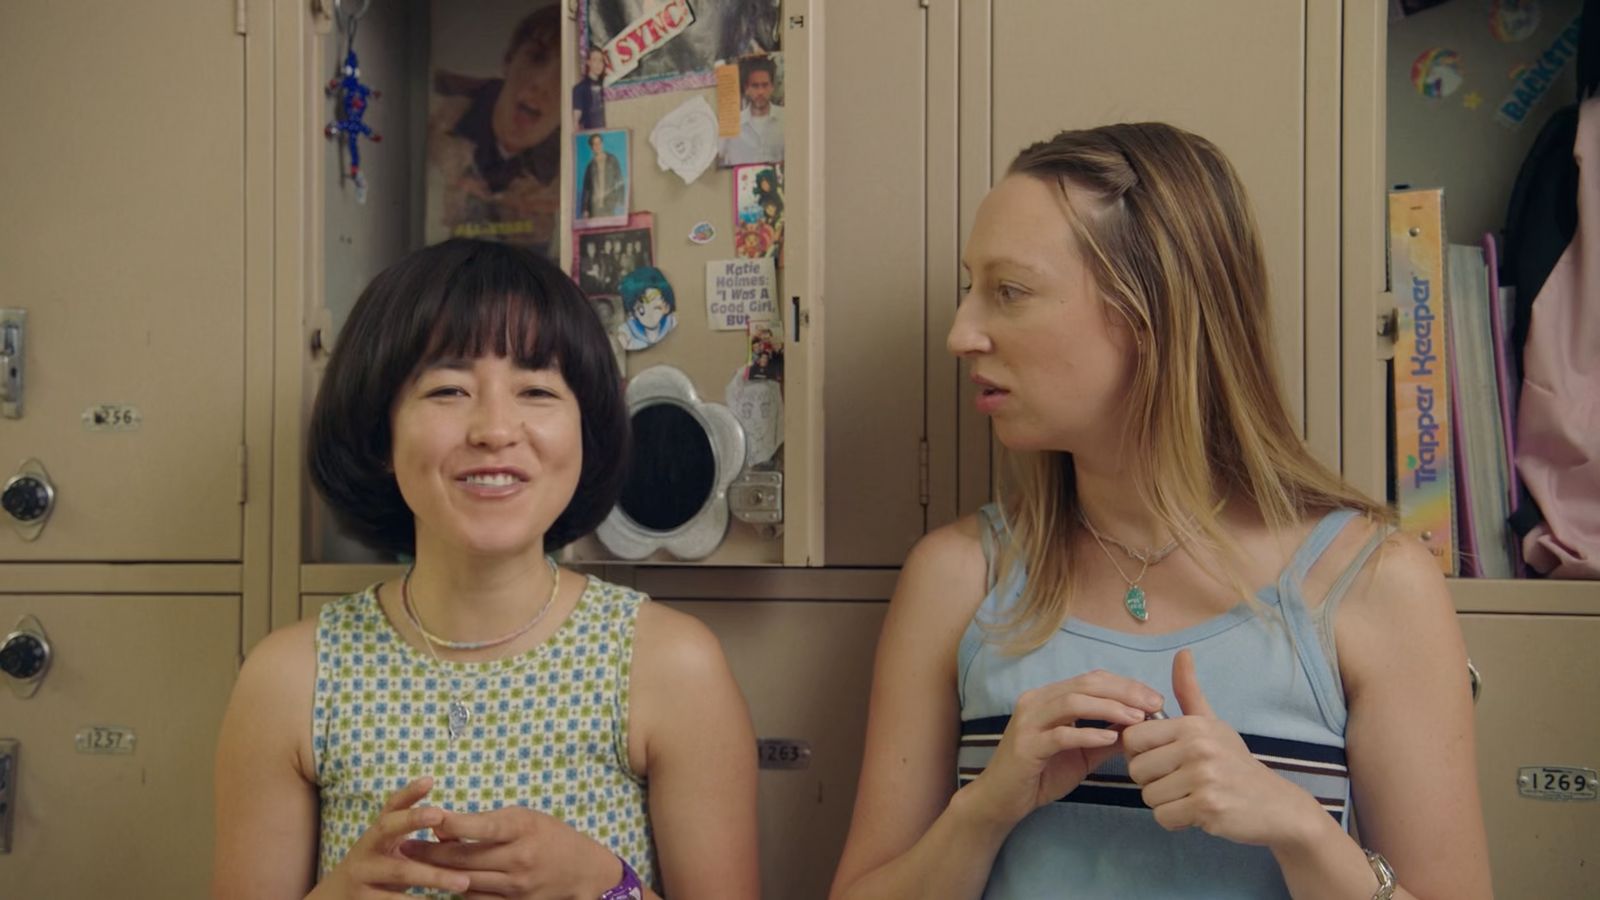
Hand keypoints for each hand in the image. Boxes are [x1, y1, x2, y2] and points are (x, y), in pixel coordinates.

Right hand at [310, 777, 471, 897]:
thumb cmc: (379, 869)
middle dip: (413, 819)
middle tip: (441, 815)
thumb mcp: (393, 849)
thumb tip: (454, 828)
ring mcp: (362, 875)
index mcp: (378, 833)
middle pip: (387, 828)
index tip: (429, 781)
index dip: (409, 793)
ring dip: (434, 876)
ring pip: (400, 872)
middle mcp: (366, 849)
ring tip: (463, 882)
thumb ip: (419, 839)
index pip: (391, 806)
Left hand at [400, 806, 620, 899]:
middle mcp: (519, 859)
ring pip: (464, 882)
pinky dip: (455, 891)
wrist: (582, 870)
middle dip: (428, 851)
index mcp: (523, 829)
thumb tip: (442, 826)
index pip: (481, 826)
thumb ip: (485, 822)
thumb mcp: (522, 817)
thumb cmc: (548, 835)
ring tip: (410, 864)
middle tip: (401, 844)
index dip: (451, 822)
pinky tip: (438, 884)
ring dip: (435, 873)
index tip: (424, 818)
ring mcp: (516, 886)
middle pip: (464, 858)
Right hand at [967, 670, 1163, 828]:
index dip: (1125, 684)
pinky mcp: (1026, 746)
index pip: (1092, 679)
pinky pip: (1060, 734)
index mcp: (1049, 697)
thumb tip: (1141, 725)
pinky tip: (1109, 739)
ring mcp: (1028, 722)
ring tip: (1136, 719)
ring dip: (1109, 708)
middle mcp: (1036, 701)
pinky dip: (1087, 734)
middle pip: (1085, 684)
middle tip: (1153, 704)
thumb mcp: (1081, 752)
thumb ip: (1106, 737)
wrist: (1002, 799)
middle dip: (1124, 692)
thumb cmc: (1041, 774)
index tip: (1155, 698)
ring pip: (1072, 703)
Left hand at [1123, 650, 1326, 847]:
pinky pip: (1163, 817)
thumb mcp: (1213, 724)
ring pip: (1148, 796)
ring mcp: (1204, 778)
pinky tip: (1197, 811)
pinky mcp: (1207, 808)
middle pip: (1136, 770)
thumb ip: (1189, 691)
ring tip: (1191, 795)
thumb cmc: (1235, 763)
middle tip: (1180, 781)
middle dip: (1152, 781)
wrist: (1276, 805)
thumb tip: (1182, 652)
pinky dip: (1176, 820)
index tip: (1162, 759)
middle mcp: (1197, 747)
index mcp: (1193, 725)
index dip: (1140, 753)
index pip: (1132, 738)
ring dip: (1165, 802)